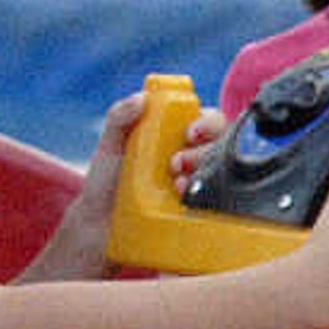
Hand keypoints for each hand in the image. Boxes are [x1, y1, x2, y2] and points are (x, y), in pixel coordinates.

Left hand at [31, 91, 214, 281]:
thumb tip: (141, 98)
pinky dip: (212, 199)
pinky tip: (189, 201)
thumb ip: (120, 118)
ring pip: (227, 172)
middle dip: (206, 150)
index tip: (190, 133)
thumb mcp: (109, 147)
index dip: (208, 123)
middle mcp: (196, 159)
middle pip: (224, 145)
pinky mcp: (204, 213)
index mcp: (179, 137)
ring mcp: (203, 187)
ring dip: (207, 173)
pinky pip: (223, 204)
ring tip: (179, 185)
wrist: (102, 230)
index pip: (209, 121)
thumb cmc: (106, 186)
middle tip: (176, 163)